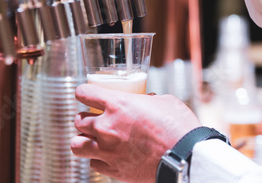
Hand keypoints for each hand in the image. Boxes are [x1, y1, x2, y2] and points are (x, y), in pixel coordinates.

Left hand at [71, 84, 200, 182]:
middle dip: (84, 119)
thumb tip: (147, 101)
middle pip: (77, 120)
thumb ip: (148, 100)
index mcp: (117, 104)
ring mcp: (108, 150)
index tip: (85, 95)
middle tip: (93, 119)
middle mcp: (106, 126)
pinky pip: (93, 163)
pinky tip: (108, 155)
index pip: (84, 93)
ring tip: (92, 140)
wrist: (186, 158)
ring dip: (83, 140)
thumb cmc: (179, 127)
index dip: (83, 92)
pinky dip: (98, 159)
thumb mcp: (164, 101)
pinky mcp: (113, 169)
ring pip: (76, 145)